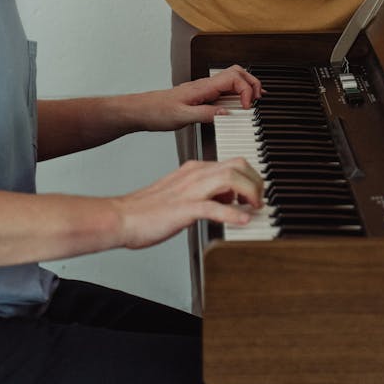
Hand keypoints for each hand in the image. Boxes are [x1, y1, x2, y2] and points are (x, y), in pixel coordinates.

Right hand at [113, 157, 263, 248]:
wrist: (122, 216)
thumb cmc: (148, 209)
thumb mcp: (182, 194)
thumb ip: (204, 192)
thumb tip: (227, 200)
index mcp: (194, 170)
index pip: (233, 162)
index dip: (251, 176)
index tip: (257, 192)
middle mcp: (195, 175)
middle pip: (237, 165)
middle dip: (256, 181)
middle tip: (260, 200)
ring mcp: (190, 191)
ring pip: (230, 178)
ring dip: (249, 192)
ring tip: (255, 207)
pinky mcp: (184, 209)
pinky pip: (213, 208)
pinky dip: (232, 214)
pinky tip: (242, 221)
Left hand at [140, 64, 262, 131]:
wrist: (143, 110)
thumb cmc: (158, 111)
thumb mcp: (182, 117)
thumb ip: (205, 114)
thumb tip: (226, 113)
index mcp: (203, 87)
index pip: (233, 78)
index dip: (245, 90)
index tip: (246, 108)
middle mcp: (206, 85)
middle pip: (237, 74)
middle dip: (252, 83)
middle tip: (259, 99)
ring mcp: (205, 89)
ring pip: (232, 79)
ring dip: (246, 86)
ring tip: (256, 99)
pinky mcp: (202, 96)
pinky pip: (224, 90)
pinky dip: (237, 94)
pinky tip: (239, 104)